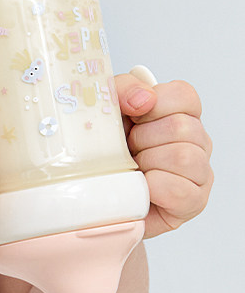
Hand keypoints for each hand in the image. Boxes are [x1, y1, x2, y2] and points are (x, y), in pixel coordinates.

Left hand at [116, 75, 213, 238]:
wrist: (94, 194)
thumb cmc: (102, 151)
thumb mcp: (105, 109)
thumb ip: (123, 89)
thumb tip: (145, 99)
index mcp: (178, 113)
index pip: (184, 95)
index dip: (155, 105)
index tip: (133, 117)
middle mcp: (196, 140)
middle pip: (183, 127)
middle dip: (144, 138)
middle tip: (128, 150)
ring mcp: (198, 172)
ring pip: (185, 157)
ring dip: (148, 163)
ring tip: (133, 170)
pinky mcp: (193, 203)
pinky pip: (181, 191)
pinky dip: (154, 188)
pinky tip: (142, 188)